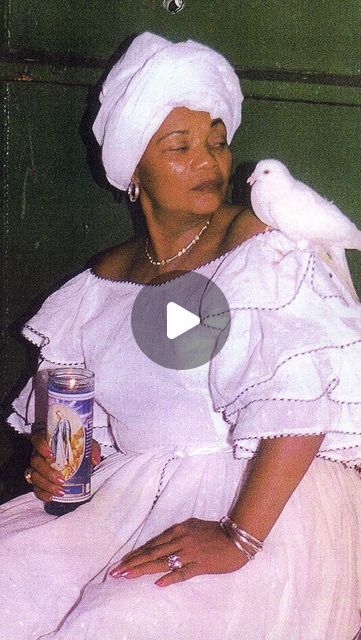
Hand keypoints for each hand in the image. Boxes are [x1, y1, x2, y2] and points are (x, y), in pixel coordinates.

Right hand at [28, 436, 101, 501]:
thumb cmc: (78, 449)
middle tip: (61, 480)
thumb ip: (92, 449)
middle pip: (35, 461)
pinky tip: (51, 497)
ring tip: (60, 491)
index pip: (38, 439)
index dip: (41, 446)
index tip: (51, 454)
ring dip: (46, 485)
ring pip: (34, 476)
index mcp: (48, 441)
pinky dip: (42, 493)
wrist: (76, 459)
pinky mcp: (37, 480)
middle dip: (48, 472)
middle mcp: (39, 453)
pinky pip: (35, 487)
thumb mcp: (87, 445)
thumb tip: (95, 460)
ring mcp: (36, 467)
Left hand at [109, 517, 247, 586]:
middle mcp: (181, 539)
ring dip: (143, 569)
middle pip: (152, 552)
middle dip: (132, 563)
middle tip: (116, 572)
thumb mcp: (193, 527)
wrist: (238, 537)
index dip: (136, 554)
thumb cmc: (216, 532)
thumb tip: (162, 544)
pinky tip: (158, 584)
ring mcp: (190, 552)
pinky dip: (170, 577)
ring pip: (162, 561)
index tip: (121, 563)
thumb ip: (178, 535)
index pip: (152, 544)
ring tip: (127, 576)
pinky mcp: (201, 564)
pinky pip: (183, 572)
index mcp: (179, 530)